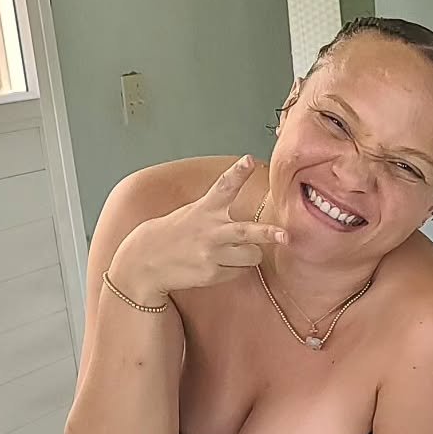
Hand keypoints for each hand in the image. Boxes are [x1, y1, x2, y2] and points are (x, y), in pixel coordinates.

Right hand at [111, 157, 287, 300]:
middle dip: (267, 234)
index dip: (237, 172)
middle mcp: (210, 231)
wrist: (147, 258)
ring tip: (240, 252)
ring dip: (252, 254)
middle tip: (285, 235)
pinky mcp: (211, 273)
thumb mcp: (194, 212)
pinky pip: (239, 271)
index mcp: (206, 208)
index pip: (224, 186)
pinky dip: (235, 268)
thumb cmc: (178, 233)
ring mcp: (210, 254)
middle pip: (245, 232)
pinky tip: (218, 264)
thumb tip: (248, 214)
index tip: (248, 160)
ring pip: (251, 256)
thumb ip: (218, 209)